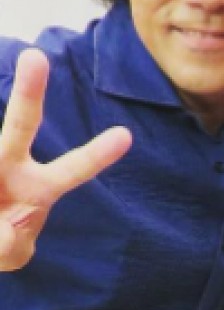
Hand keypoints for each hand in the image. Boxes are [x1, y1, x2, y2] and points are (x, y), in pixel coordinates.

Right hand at [0, 49, 131, 271]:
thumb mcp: (10, 253)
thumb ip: (9, 246)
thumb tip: (1, 228)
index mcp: (39, 187)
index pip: (72, 170)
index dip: (95, 156)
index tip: (125, 135)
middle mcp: (10, 166)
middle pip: (19, 127)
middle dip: (28, 93)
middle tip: (34, 56)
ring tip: (2, 222)